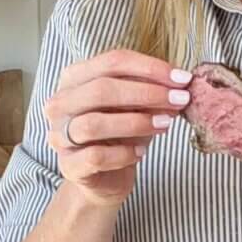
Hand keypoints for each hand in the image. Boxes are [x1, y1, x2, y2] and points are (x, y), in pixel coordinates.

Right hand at [42, 49, 191, 206]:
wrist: (104, 179)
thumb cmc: (119, 136)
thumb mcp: (137, 108)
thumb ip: (150, 94)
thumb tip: (178, 86)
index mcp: (75, 78)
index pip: (112, 62)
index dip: (149, 68)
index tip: (182, 78)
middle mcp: (61, 103)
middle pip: (101, 89)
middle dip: (147, 93)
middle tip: (179, 100)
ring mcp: (59, 135)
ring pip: (94, 123)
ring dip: (136, 122)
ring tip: (165, 125)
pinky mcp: (68, 165)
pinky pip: (95, 156)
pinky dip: (124, 154)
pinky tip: (141, 152)